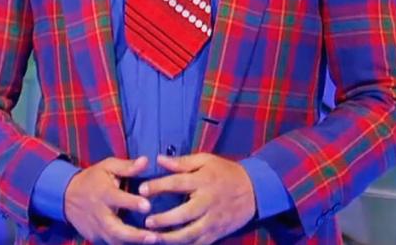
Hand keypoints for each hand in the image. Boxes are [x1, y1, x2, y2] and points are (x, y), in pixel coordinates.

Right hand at [64, 156, 160, 244]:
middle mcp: (99, 214)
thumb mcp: (107, 167)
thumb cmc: (92, 179)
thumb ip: (127, 167)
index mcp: (104, 194)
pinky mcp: (94, 237)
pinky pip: (110, 243)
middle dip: (135, 235)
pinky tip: (140, 243)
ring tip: (153, 242)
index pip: (117, 199)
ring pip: (114, 240)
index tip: (147, 206)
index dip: (132, 203)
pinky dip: (124, 244)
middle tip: (154, 237)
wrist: (66, 196)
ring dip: (133, 242)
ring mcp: (96, 228)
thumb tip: (146, 161)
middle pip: (115, 229)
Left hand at [139, 154, 255, 243]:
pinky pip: (199, 243)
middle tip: (146, 221)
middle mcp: (208, 202)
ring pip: (190, 233)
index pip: (177, 183)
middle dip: (163, 219)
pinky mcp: (217, 232)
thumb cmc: (226, 172)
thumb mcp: (206, 160)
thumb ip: (182, 162)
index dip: (158, 186)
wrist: (254, 190)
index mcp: (203, 181)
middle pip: (183, 213)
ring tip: (154, 238)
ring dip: (170, 238)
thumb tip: (159, 160)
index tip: (141, 190)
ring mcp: (213, 220)